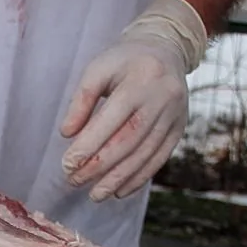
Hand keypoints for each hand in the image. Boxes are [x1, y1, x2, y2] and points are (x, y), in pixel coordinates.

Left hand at [59, 0, 206, 202]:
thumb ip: (81, 100)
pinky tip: (119, 191)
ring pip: (146, 153)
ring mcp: (175, 114)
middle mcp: (163, 97)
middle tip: (75, 181)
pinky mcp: (179, 128)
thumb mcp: (98, 69)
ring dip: (119, 178)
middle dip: (101, 166)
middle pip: (130, 139)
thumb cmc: (124, 62)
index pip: (112, 118)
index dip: (89, 145)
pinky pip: (159, 158)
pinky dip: (139, 178)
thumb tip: (67, 134)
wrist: (166, 51)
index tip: (67, 164)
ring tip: (95, 195)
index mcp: (141, 78)